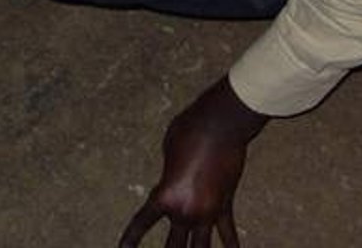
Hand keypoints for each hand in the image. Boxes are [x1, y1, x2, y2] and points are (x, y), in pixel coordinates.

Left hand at [119, 76, 268, 247]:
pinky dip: (231, 246)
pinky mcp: (225, 205)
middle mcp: (186, 211)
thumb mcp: (167, 152)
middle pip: (174, 246)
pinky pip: (228, 233)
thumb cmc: (188, 132)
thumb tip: (174, 184)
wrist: (220, 125)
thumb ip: (168, 176)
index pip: (142, 223)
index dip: (130, 240)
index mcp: (166, 197)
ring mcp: (208, 212)